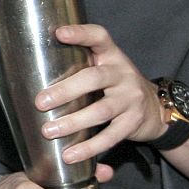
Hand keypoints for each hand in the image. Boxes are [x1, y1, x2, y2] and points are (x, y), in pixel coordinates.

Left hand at [36, 23, 163, 163]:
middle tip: (40, 102)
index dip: (81, 33)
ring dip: (73, 122)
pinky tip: (70, 155)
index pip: (99, 37)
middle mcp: (123, 74)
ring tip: (48, 131)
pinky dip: (89, 148)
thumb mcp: (104, 69)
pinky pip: (110, 136)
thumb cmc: (115, 86)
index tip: (59, 33)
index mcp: (112, 56)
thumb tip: (33, 74)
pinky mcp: (133, 122)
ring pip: (101, 110)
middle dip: (65, 90)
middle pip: (94, 78)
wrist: (155, 108)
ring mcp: (131, 98)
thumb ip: (81, 66)